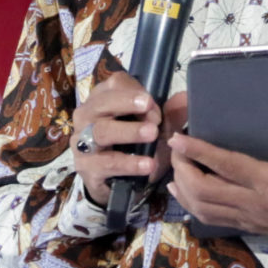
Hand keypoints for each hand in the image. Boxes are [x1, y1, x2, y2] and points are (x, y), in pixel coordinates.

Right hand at [70, 67, 167, 205]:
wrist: (114, 184)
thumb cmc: (133, 146)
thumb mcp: (153, 128)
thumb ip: (169, 114)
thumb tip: (184, 98)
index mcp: (102, 98)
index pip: (115, 84)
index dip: (135, 91)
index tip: (153, 104)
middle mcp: (87, 116)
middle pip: (103, 103)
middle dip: (128, 103)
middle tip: (151, 109)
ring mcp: (83, 142)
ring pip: (102, 131)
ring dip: (129, 131)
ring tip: (153, 134)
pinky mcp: (87, 167)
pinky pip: (107, 163)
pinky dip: (129, 163)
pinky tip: (147, 164)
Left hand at [169, 107, 267, 240]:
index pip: (229, 166)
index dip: (201, 152)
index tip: (179, 139)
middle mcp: (255, 202)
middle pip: (205, 190)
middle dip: (184, 170)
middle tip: (176, 149)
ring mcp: (249, 217)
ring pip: (204, 208)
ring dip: (184, 189)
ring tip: (174, 168)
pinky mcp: (248, 225)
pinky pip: (211, 219)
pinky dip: (192, 205)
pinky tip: (182, 192)